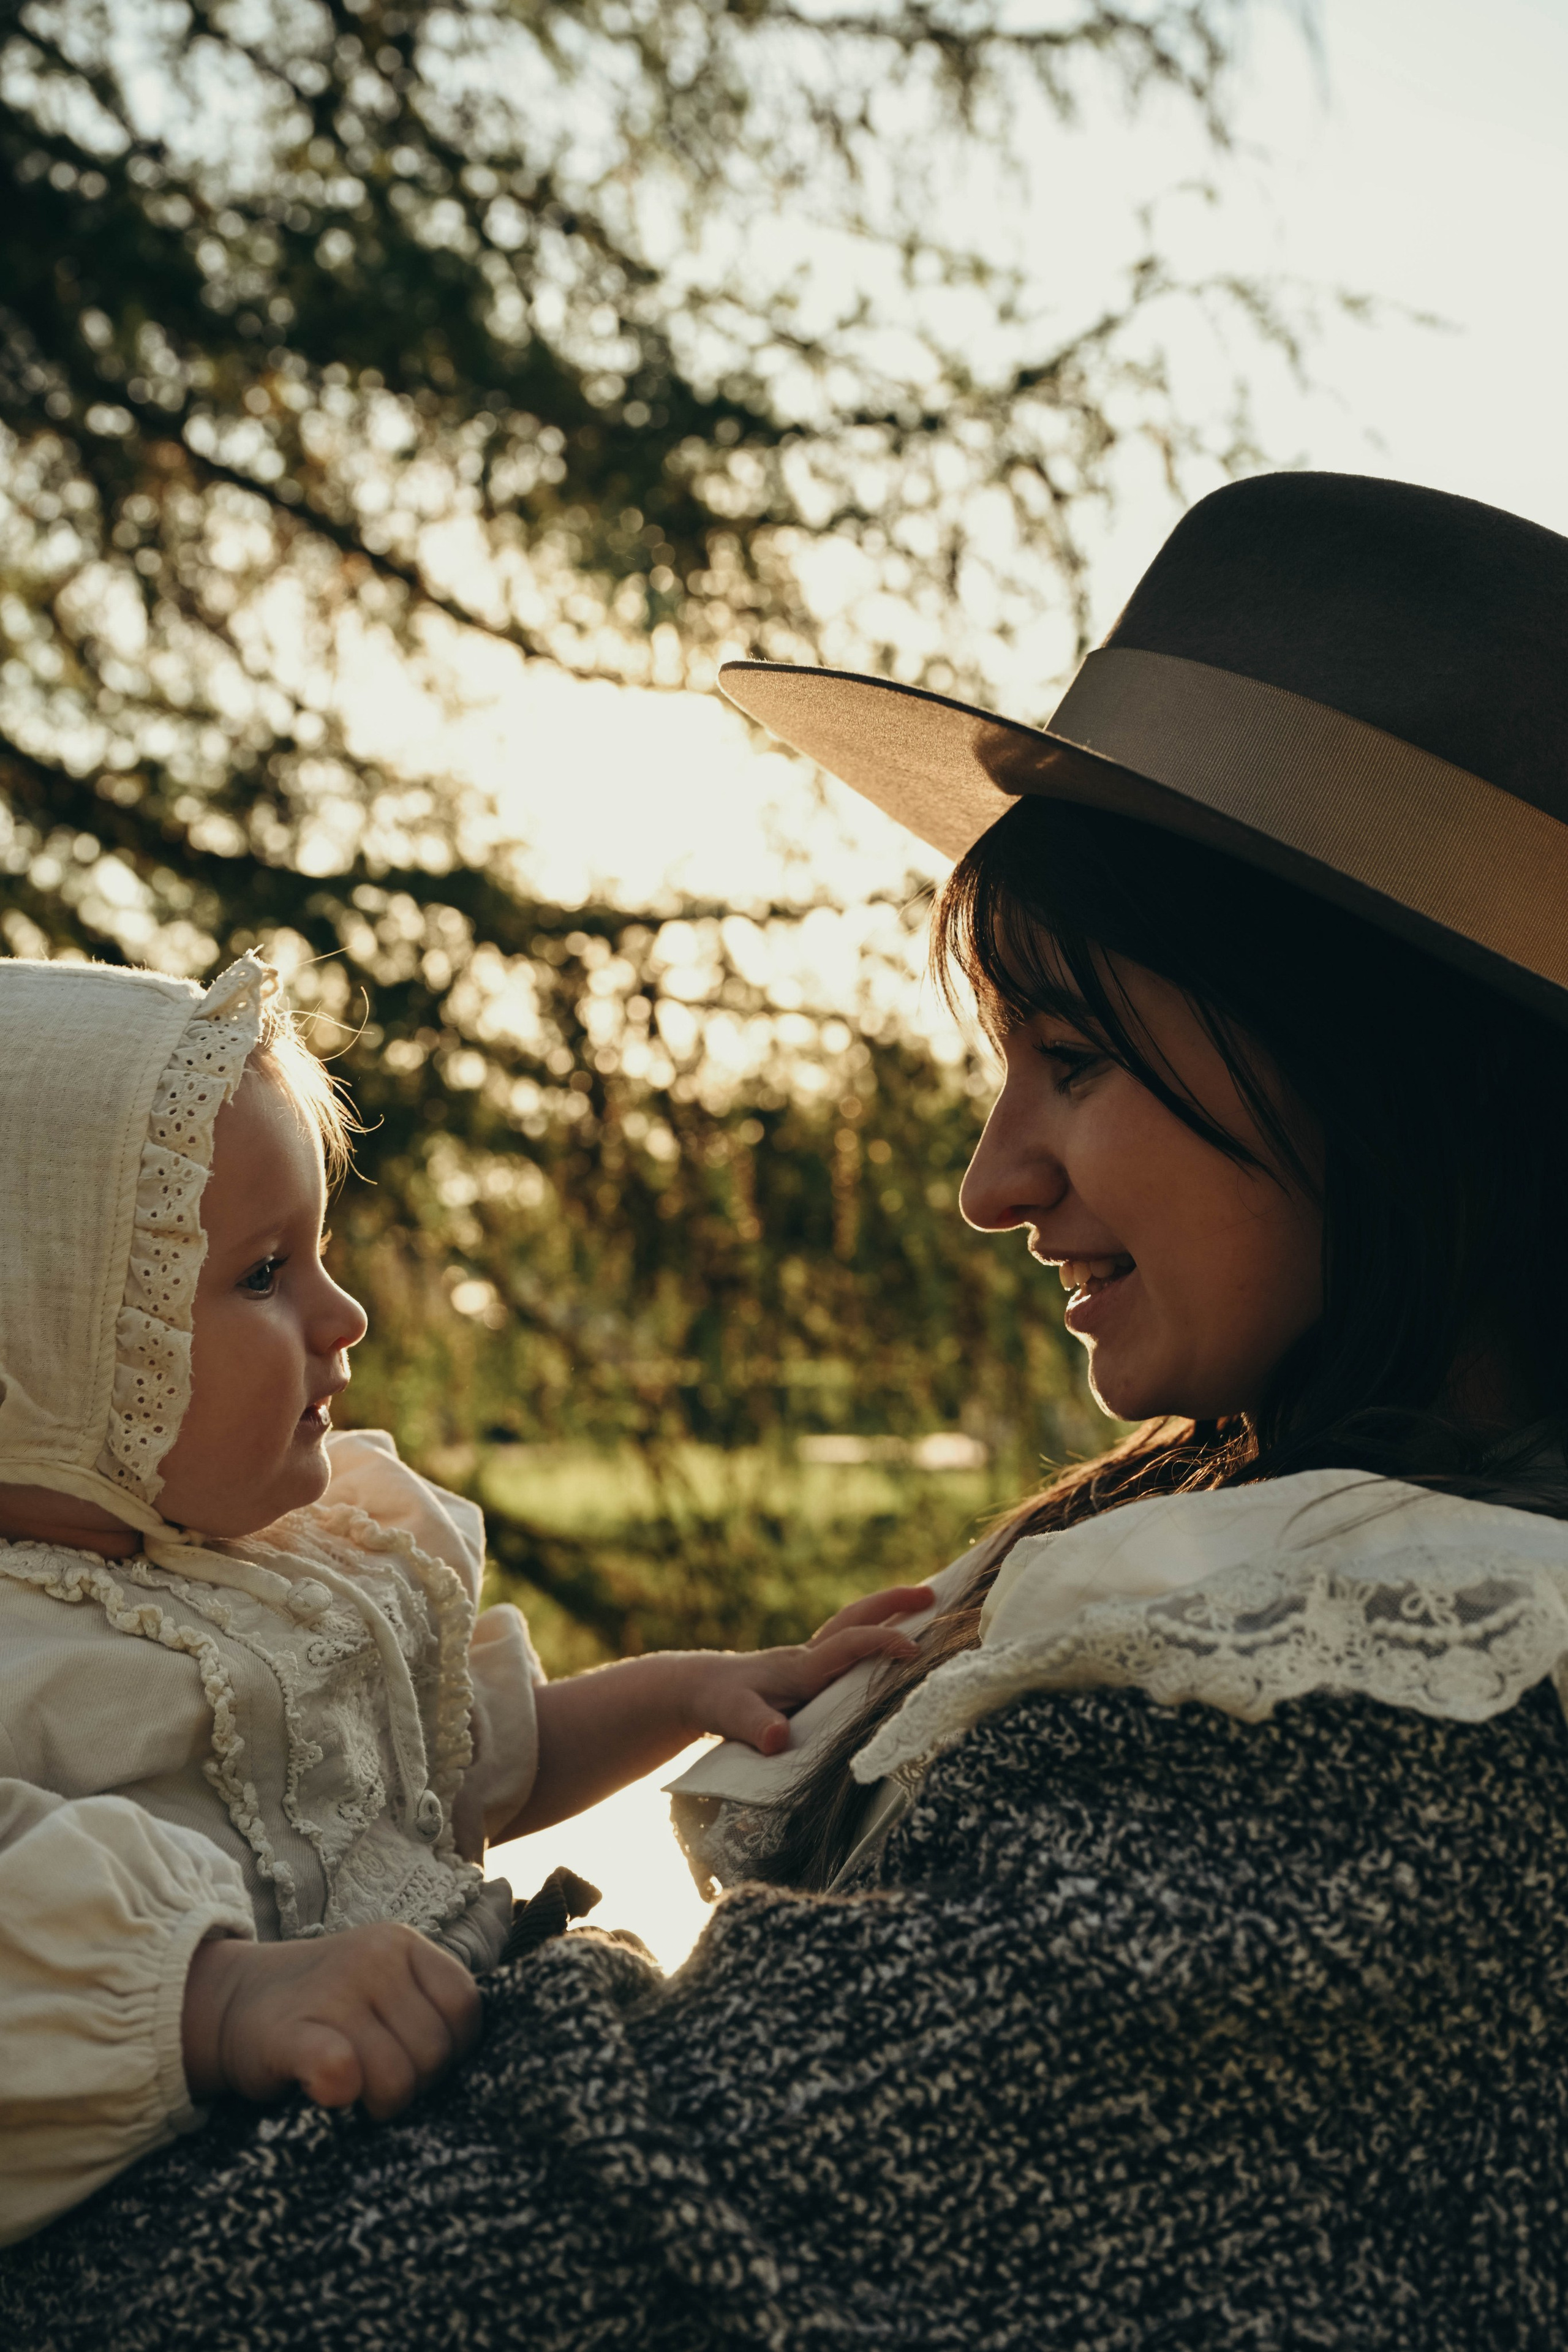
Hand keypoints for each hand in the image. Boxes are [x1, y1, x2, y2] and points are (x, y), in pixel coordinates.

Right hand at [182, 1921, 481, 2119]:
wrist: (230, 2001)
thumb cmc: (323, 2008)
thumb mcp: (383, 1985)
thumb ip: (426, 2010)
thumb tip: (478, 2069)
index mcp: (404, 1945)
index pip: (466, 2008)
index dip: (454, 2052)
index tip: (421, 2064)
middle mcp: (374, 1959)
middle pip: (435, 2052)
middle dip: (415, 2086)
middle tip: (378, 2085)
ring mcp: (332, 1992)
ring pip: (396, 2077)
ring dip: (379, 2104)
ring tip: (354, 2092)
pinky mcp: (290, 2033)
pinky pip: (340, 2071)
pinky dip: (342, 2092)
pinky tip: (329, 2095)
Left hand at [691, 1583, 936, 1755]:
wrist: (696, 1687)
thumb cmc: (716, 1702)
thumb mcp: (731, 1716)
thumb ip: (755, 1726)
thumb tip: (778, 1739)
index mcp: (801, 1667)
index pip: (848, 1644)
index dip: (881, 1642)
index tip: (914, 1648)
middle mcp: (810, 1657)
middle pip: (856, 1617)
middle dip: (893, 1602)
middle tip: (933, 1593)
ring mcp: (810, 1661)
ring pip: (854, 1626)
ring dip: (887, 1612)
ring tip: (925, 1605)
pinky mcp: (809, 1671)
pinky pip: (850, 1644)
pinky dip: (874, 1634)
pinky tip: (892, 1643)